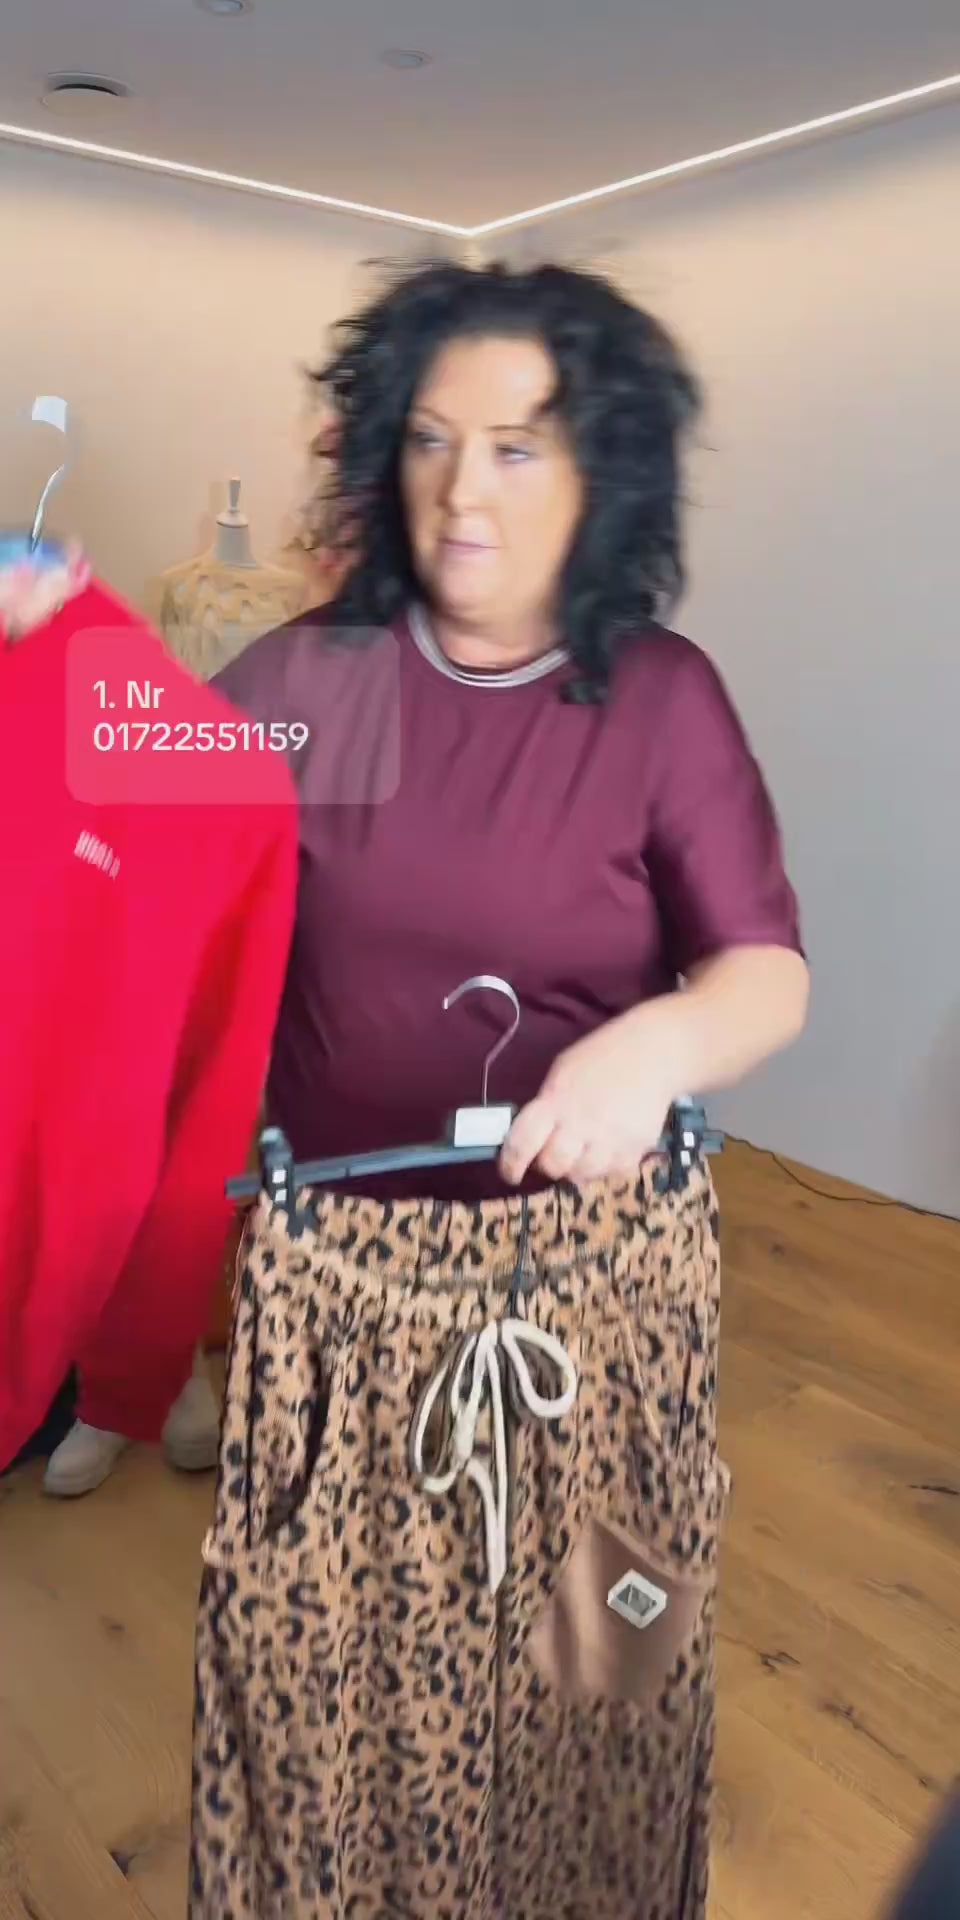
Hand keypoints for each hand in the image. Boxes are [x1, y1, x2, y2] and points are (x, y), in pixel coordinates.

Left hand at [498, 1008, 679, 1186]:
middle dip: (549, 1164)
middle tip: (555, 1154)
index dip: (511, 1164)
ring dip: (578, 1167)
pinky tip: (610, 1146)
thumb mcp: (563, 1072)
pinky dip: (607, 1166)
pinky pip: (613, 1173)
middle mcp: (581, 1123)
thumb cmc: (601, 1057)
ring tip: (585, 1148)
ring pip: (583, 1175)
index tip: (510, 1173)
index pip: (523, 1142)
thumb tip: (534, 1138)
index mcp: (556, 1100)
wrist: (653, 1053)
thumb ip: (548, 1104)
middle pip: (554, 1165)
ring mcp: (610, 1139)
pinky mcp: (635, 1149)